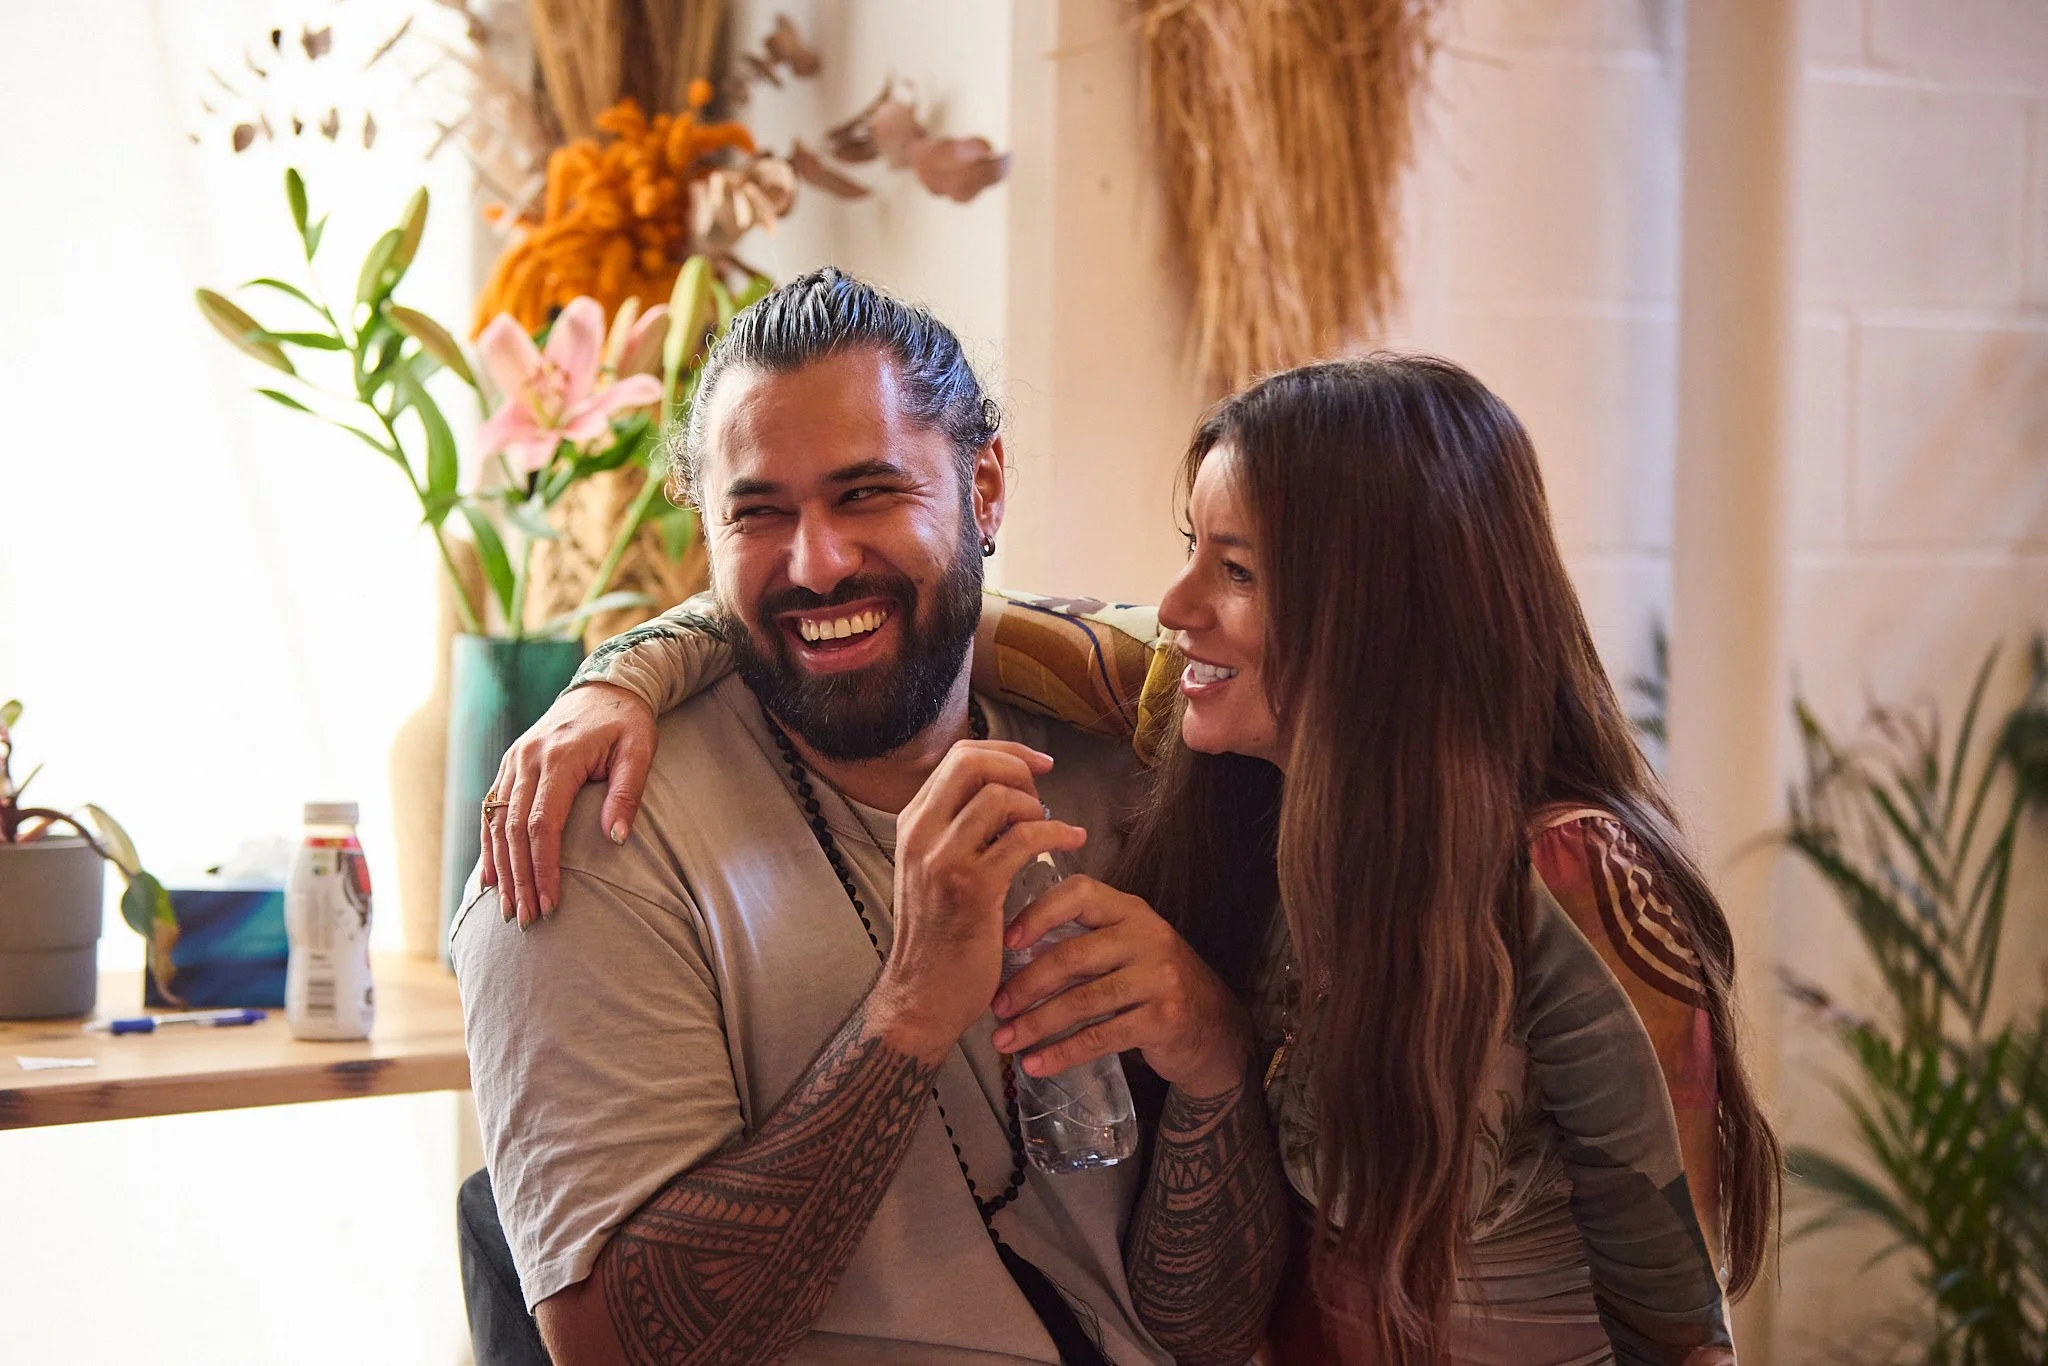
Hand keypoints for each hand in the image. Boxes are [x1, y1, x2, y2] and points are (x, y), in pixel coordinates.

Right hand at [481, 682, 655, 927]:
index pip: (542, 825)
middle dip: (519, 879)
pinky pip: (490, 810)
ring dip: (500, 869)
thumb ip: (626, 793)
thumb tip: (615, 839)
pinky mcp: (508, 765)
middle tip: (527, 919)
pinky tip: (490, 878)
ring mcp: (512, 761)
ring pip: (495, 823)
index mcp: (559, 758)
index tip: (551, 903)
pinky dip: (488, 846)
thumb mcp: (639, 751)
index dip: (544, 867)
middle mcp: (527, 760)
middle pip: (512, 830)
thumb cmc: (627, 722)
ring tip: (507, 909)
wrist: (603, 685)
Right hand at [869, 741, 1087, 1059]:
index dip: (1005, 753)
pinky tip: (1073, 842)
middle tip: (1044, 792)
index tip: (1038, 765)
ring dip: (1036, 806)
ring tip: (1051, 829)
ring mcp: (943, 859)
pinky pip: (1024, 838)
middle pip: (974, 763)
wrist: (921, 996)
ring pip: (1000, 797)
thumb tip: (1002, 794)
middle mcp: (920, 833)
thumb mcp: (932, 872)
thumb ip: (956, 831)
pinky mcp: (973, 887)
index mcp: (911, 824)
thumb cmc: (937, 938)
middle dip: (1019, 767)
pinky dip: (1056, 833)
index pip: (958, 757)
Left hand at [990, 878, 1250, 1098]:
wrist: (1214, 1027)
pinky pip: (1101, 1037)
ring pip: (1083, 1000)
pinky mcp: (1163, 1018)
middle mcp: (1147, 936)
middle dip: (1026, 984)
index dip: (1038, 913)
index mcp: (1130, 910)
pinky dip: (1063, 1053)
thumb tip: (1008, 953)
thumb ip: (1084, 940)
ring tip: (1005, 1041)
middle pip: (1073, 956)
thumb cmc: (1154, 983)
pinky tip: (1037, 1064)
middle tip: (995, 1007)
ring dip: (1037, 1024)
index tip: (1005, 941)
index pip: (1079, 893)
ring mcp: (1159, 977)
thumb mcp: (1127, 946)